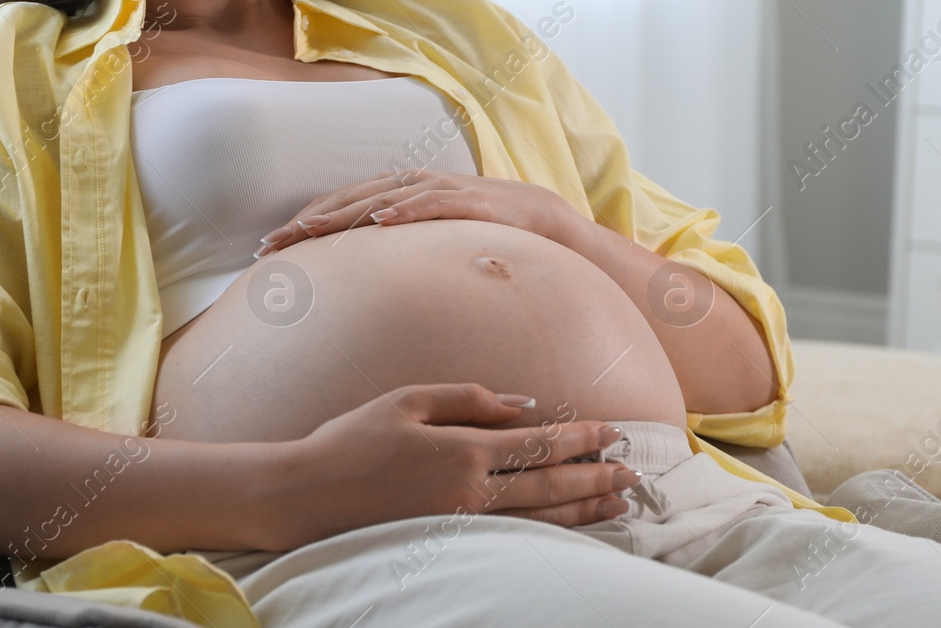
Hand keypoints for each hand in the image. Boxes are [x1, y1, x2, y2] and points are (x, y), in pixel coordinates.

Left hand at [253, 167, 578, 256]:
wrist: (541, 219)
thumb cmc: (479, 232)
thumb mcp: (430, 241)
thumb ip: (397, 250)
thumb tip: (356, 279)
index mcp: (398, 193)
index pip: (340, 205)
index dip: (303, 223)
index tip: (269, 248)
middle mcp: (412, 185)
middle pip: (348, 201)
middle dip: (307, 223)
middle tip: (271, 246)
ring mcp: (439, 189)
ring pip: (380, 200)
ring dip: (342, 215)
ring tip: (308, 231)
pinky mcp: (469, 200)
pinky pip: (430, 203)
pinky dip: (404, 210)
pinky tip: (380, 220)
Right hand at [266, 383, 640, 549]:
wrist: (305, 494)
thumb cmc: (351, 439)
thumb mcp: (408, 400)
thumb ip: (470, 398)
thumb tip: (524, 405)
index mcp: (463, 450)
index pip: (539, 444)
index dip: (581, 437)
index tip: (614, 431)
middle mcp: (470, 491)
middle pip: (550, 485)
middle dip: (597, 477)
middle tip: (635, 473)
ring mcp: (462, 523)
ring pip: (540, 518)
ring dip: (584, 510)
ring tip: (619, 504)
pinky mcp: (449, 542)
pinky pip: (514, 537)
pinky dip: (550, 532)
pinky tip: (571, 527)